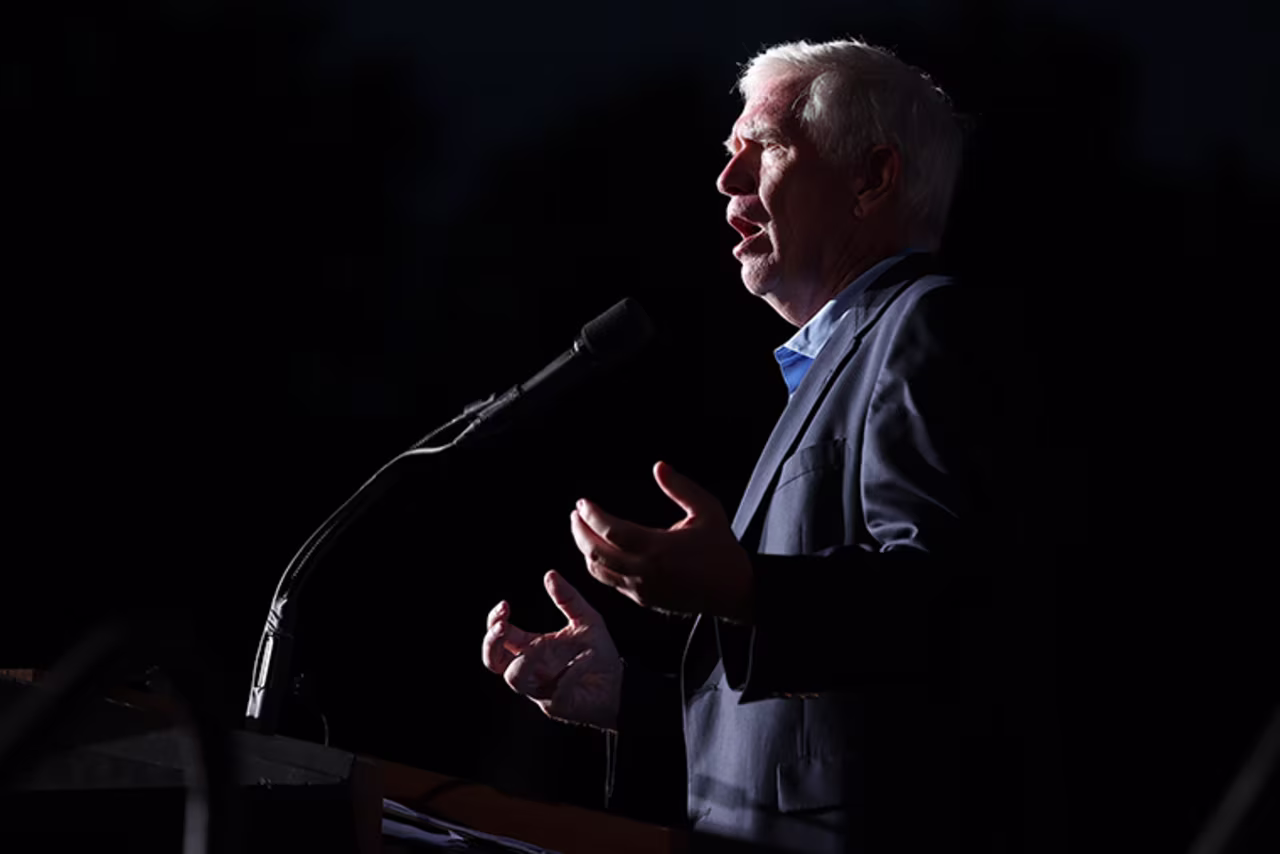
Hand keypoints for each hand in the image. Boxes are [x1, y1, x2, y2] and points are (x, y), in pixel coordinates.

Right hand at [481, 570, 621, 730]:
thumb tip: (549, 573)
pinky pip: (557, 689)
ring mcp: (542, 690)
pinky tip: (590, 656)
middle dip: (491, 644)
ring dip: (527, 659)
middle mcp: (531, 669)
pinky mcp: (559, 705)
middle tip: (502, 625)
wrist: (621, 685)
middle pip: (493, 662)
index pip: (500, 638)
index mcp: (532, 648)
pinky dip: (572, 670)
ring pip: (515, 679)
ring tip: (542, 644)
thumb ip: (568, 599)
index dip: (495, 622)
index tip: (505, 605)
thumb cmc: (598, 655)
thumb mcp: (586, 620)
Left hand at [570, 461, 754, 620]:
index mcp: (659, 549)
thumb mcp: (707, 511)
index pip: (611, 531)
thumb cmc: (722, 550)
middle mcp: (645, 572)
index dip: (592, 516)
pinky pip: (611, 582)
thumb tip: (659, 467)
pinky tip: (600, 550)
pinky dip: (599, 565)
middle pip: (596, 553)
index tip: (583, 503)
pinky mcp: (643, 599)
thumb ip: (681, 488)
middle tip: (576, 515)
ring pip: (599, 571)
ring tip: (582, 530)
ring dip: (585, 549)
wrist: (734, 591)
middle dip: (580, 532)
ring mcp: (642, 589)